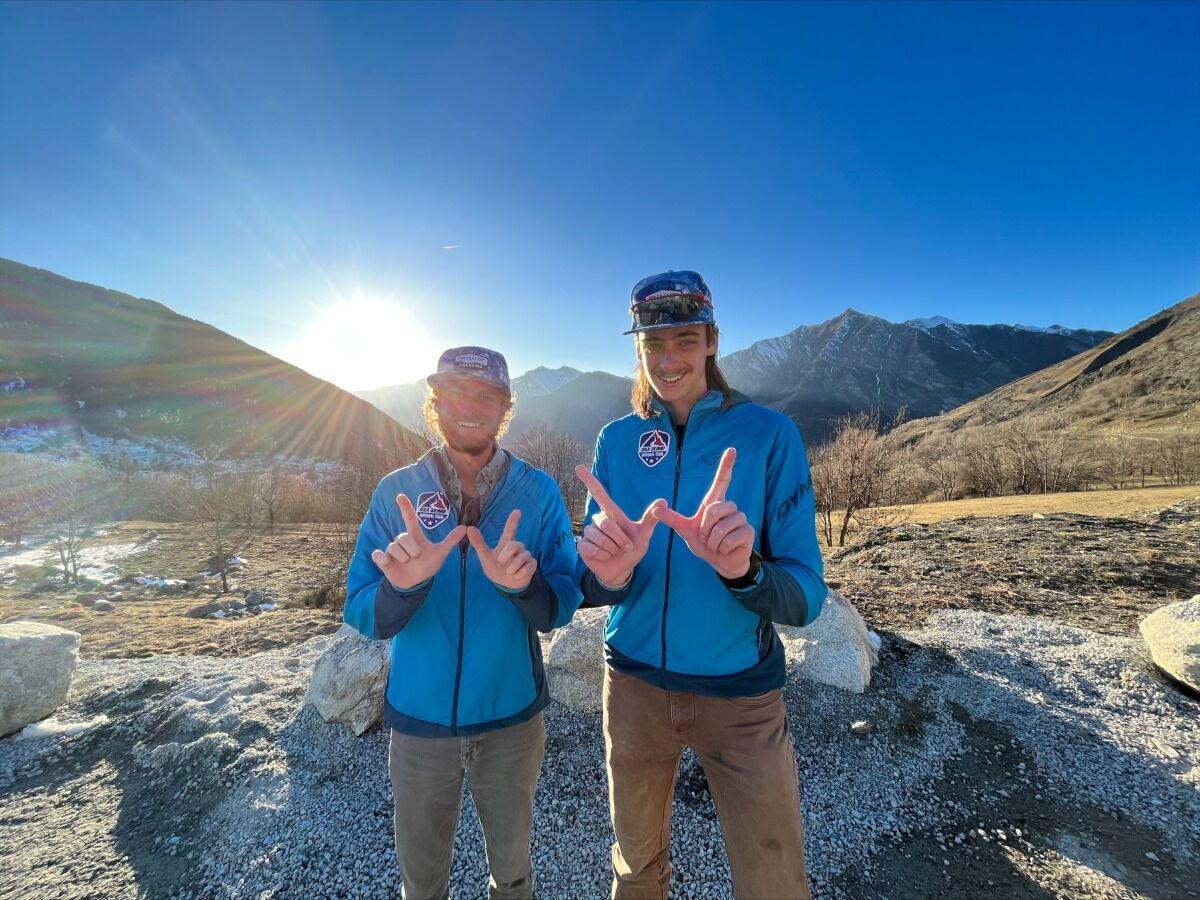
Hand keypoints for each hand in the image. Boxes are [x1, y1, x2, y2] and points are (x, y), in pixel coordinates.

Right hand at [371, 493, 465, 589]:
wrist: (415, 582)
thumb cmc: (427, 564)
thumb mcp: (440, 553)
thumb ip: (450, 541)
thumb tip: (465, 527)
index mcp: (414, 536)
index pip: (409, 518)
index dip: (405, 507)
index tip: (400, 496)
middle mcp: (402, 540)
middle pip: (402, 537)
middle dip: (411, 548)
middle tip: (417, 556)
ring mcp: (392, 550)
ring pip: (393, 547)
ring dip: (403, 557)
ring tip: (408, 563)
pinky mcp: (383, 560)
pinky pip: (378, 555)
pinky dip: (382, 559)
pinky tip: (387, 562)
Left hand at [467, 509, 536, 591]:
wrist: (505, 584)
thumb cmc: (495, 567)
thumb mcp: (485, 557)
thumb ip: (478, 543)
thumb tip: (469, 528)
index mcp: (506, 543)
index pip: (510, 530)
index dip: (513, 521)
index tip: (517, 511)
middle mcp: (517, 547)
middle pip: (514, 545)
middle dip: (506, 554)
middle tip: (500, 561)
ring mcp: (525, 555)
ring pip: (521, 558)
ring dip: (512, 568)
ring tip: (509, 572)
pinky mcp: (532, 564)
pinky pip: (528, 567)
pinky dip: (520, 573)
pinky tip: (517, 575)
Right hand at [575, 465, 665, 587]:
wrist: (622, 569)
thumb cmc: (632, 549)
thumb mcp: (644, 535)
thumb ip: (651, 519)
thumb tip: (663, 501)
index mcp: (612, 514)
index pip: (599, 494)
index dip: (589, 481)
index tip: (578, 468)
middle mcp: (599, 520)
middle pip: (606, 524)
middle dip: (620, 539)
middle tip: (626, 547)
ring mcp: (589, 533)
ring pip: (600, 539)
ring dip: (612, 549)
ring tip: (614, 552)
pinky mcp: (582, 546)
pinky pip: (592, 549)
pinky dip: (602, 556)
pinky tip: (604, 557)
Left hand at [653, 448, 754, 579]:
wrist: (721, 562)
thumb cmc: (705, 544)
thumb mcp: (686, 531)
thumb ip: (673, 519)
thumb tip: (655, 509)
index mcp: (715, 504)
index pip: (721, 481)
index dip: (726, 465)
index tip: (731, 449)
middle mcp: (730, 507)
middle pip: (713, 510)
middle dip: (705, 530)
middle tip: (707, 538)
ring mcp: (741, 519)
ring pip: (720, 528)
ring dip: (713, 542)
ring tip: (716, 544)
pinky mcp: (748, 531)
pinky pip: (729, 539)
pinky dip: (722, 548)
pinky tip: (726, 549)